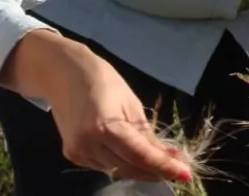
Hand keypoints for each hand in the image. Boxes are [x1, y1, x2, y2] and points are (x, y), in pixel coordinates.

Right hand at [16, 33, 191, 182]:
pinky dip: (119, 162)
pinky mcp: (72, 155)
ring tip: (156, 161)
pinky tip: (127, 153)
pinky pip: (103, 165)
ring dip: (139, 168)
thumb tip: (169, 157)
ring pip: (117, 169)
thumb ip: (147, 135)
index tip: (185, 174)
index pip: (140, 155)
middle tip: (177, 169)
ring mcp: (78, 152)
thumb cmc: (103, 80)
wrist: (63, 73)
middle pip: (129, 168)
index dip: (164, 167)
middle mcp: (88, 144)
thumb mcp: (131, 104)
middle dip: (155, 171)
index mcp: (104, 127)